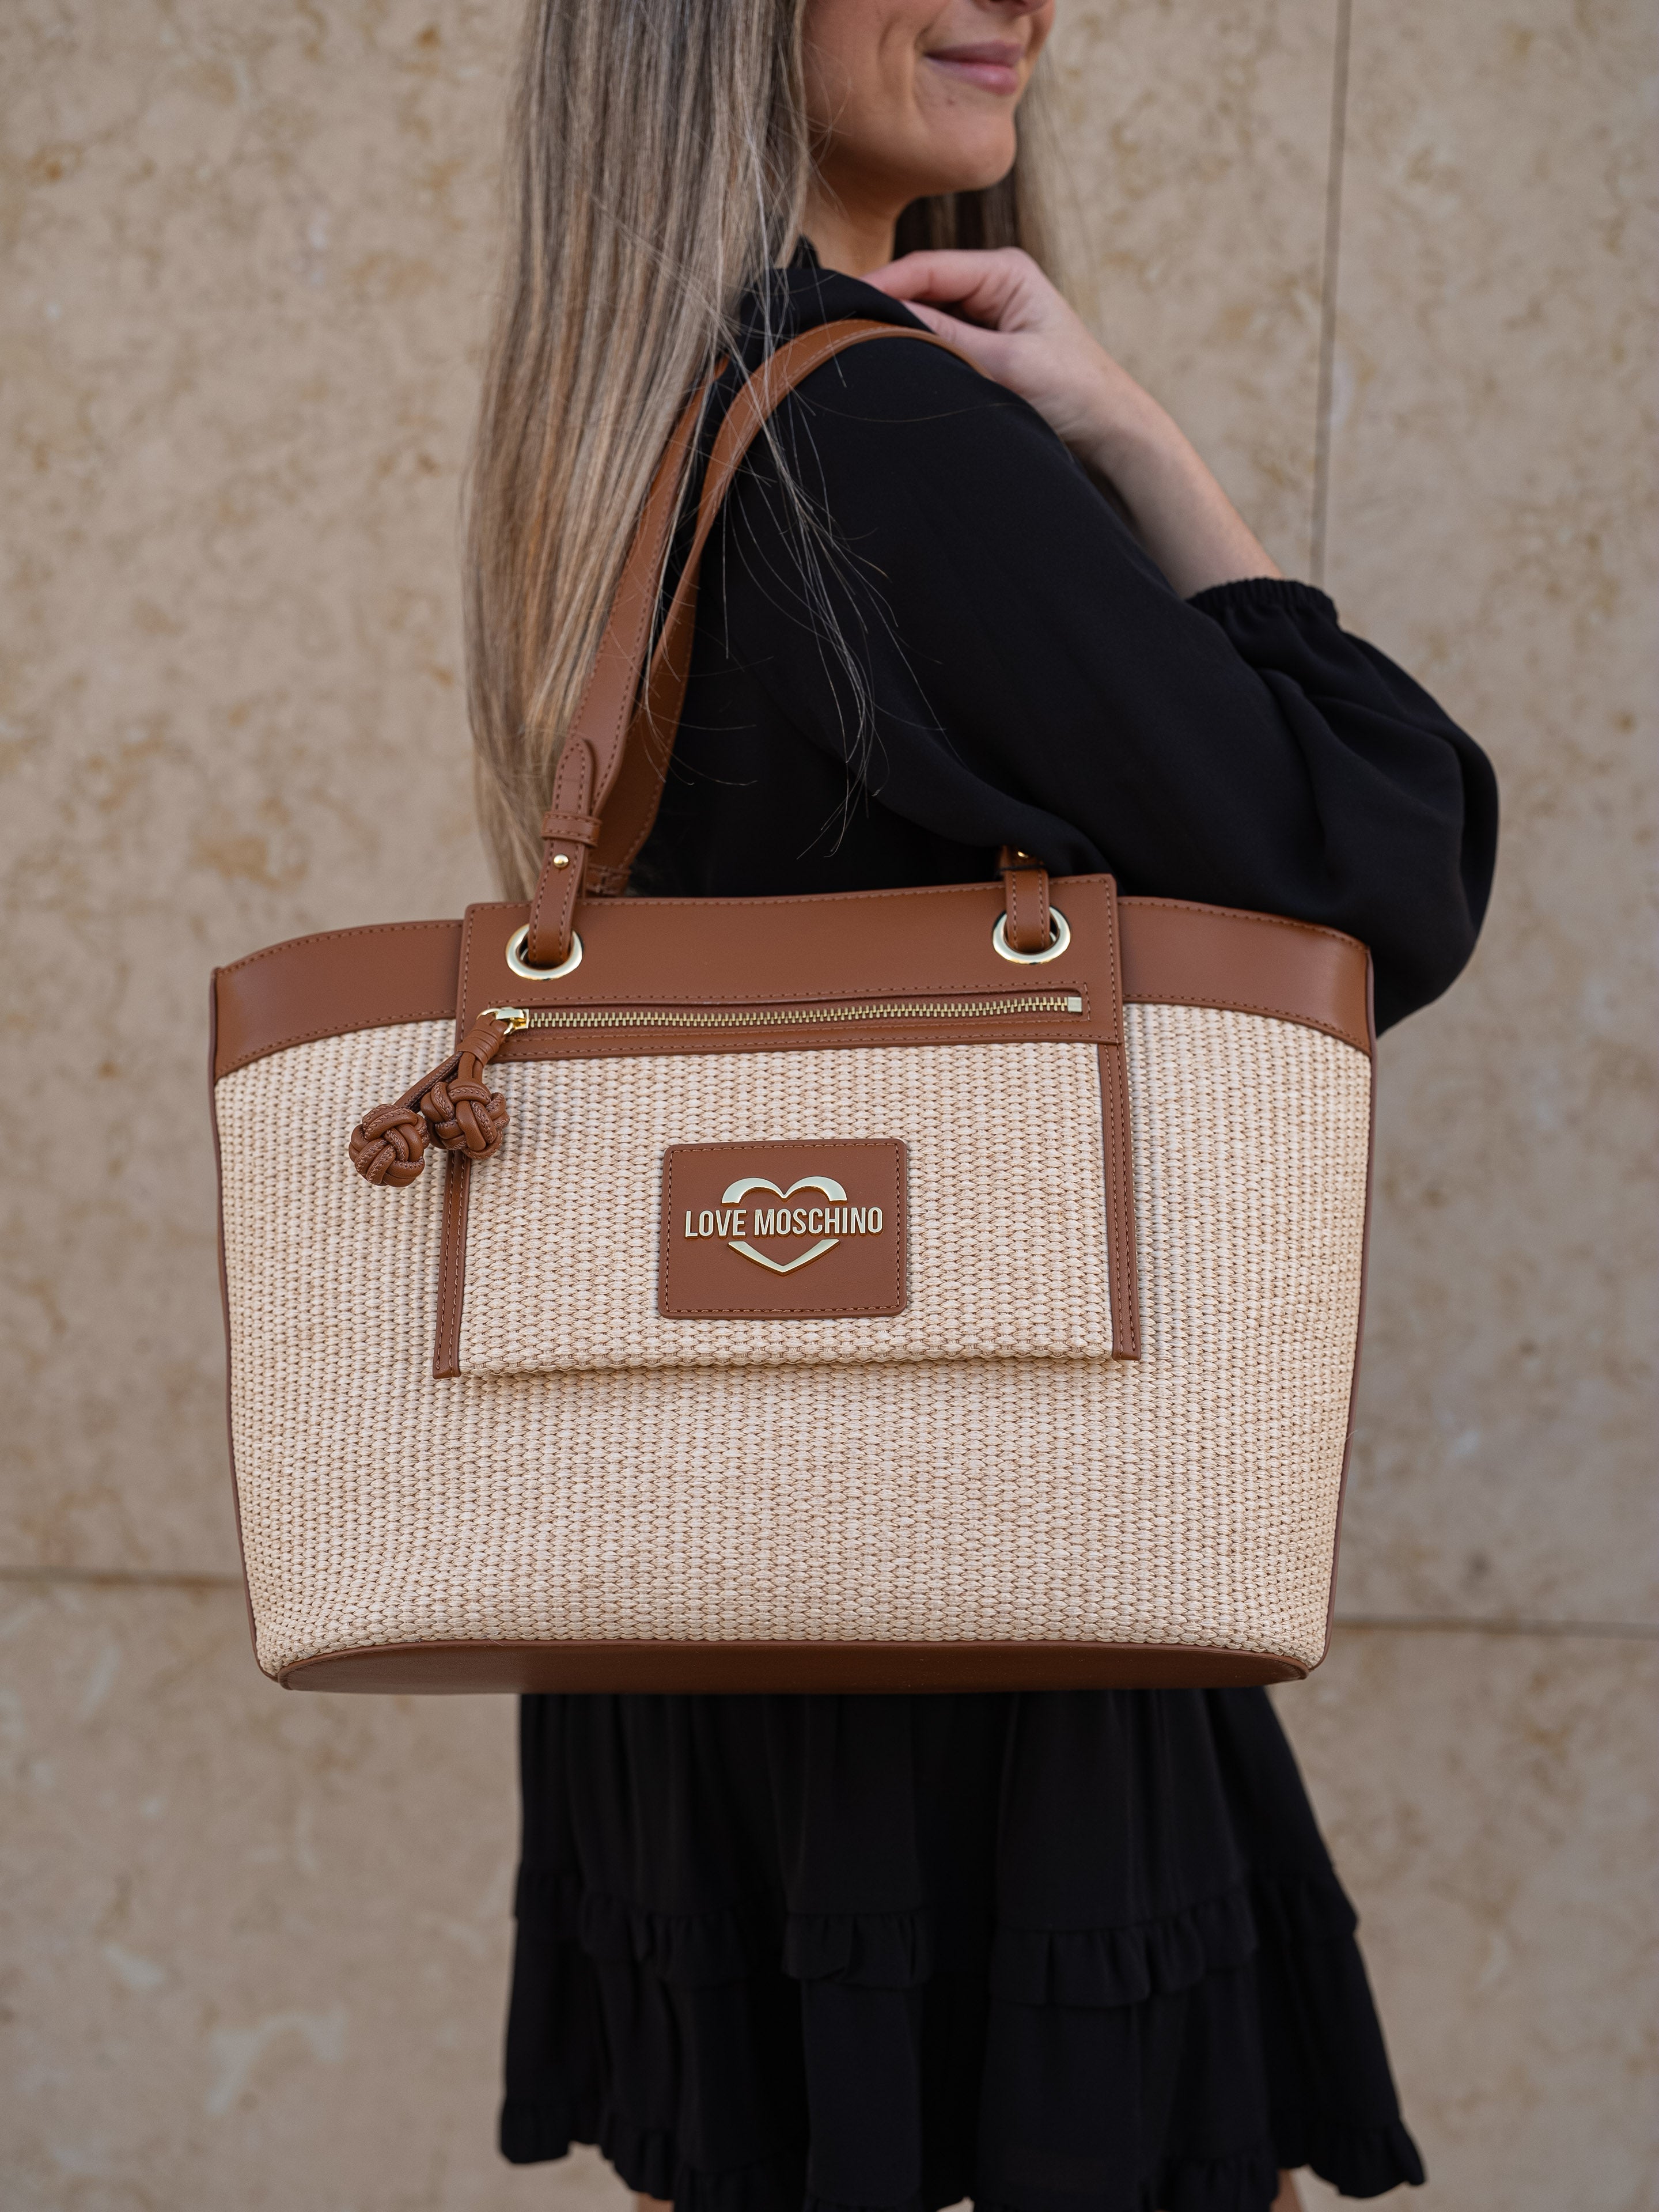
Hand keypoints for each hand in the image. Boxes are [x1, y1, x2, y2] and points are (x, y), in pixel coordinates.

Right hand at [862, 247, 1280, 597]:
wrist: (1111, 432)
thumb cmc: (1074, 393)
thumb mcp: (1006, 365)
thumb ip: (945, 340)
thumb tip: (884, 321)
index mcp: (1005, 271)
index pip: (925, 268)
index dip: (880, 285)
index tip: (840, 307)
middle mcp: (992, 284)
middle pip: (919, 289)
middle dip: (882, 309)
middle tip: (837, 334)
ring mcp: (985, 315)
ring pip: (923, 318)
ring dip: (897, 335)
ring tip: (858, 354)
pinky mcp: (982, 347)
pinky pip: (935, 344)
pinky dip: (915, 355)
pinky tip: (892, 371)